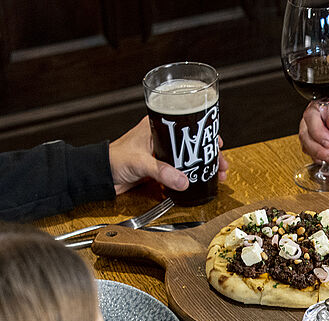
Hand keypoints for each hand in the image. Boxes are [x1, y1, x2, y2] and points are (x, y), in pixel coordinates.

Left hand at [108, 117, 228, 194]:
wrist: (99, 177)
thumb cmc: (111, 160)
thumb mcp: (139, 162)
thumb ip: (161, 172)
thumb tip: (183, 180)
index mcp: (156, 127)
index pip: (186, 124)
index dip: (204, 133)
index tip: (217, 142)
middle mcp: (161, 138)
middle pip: (192, 143)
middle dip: (209, 153)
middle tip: (221, 163)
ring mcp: (162, 153)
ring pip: (190, 158)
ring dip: (203, 166)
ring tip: (216, 174)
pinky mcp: (160, 168)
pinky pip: (181, 170)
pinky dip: (193, 175)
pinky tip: (201, 180)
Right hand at [298, 89, 328, 164]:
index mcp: (326, 104)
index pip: (311, 116)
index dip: (316, 131)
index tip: (328, 142)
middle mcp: (320, 118)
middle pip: (306, 134)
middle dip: (317, 148)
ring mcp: (322, 132)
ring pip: (309, 147)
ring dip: (323, 155)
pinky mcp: (327, 145)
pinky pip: (319, 155)